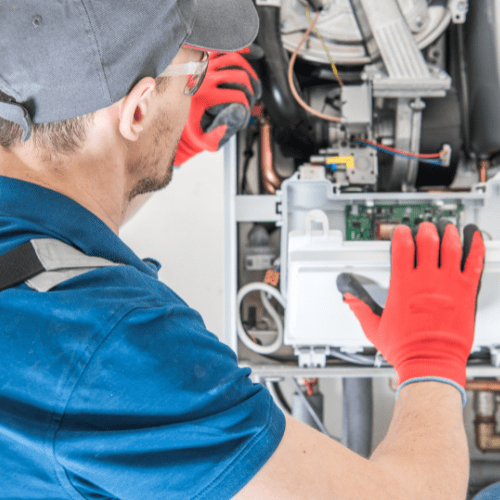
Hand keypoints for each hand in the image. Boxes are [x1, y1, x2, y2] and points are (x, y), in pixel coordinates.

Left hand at [174, 51, 261, 165]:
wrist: (175, 113)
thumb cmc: (193, 126)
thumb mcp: (204, 138)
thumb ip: (218, 135)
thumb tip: (233, 120)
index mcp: (204, 95)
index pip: (237, 95)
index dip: (247, 105)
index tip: (246, 112)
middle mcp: (204, 77)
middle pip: (239, 76)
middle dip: (251, 90)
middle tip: (251, 100)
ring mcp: (205, 65)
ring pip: (235, 59)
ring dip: (249, 72)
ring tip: (253, 86)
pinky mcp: (206, 58)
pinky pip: (225, 49)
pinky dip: (241, 50)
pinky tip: (253, 54)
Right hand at [336, 220, 484, 387]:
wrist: (431, 363)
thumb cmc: (406, 349)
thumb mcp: (374, 328)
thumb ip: (360, 309)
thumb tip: (349, 299)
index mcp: (403, 286)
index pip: (402, 247)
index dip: (401, 234)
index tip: (401, 231)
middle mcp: (426, 281)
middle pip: (427, 241)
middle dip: (425, 230)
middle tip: (425, 228)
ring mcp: (448, 285)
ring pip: (451, 247)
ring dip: (448, 234)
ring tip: (446, 228)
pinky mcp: (466, 293)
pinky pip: (474, 264)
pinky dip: (476, 248)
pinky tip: (475, 238)